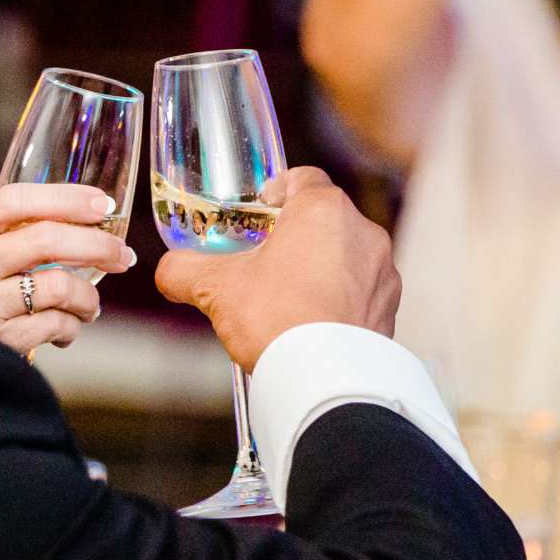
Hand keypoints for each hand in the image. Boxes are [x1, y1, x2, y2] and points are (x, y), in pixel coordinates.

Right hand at [0, 183, 134, 355]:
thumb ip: (7, 233)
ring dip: (89, 297)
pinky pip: (53, 326)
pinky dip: (71, 327)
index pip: (17, 200)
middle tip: (122, 255)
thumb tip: (83, 222)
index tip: (102, 203)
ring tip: (92, 305)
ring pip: (59, 287)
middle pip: (47, 240)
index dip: (65, 198)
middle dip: (98, 245)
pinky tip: (68, 328)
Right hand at [154, 168, 399, 373]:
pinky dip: (340, 300)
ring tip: (289, 298)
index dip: (278, 190)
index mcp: (323, 210)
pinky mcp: (389, 307)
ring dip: (321, 268)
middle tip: (266, 260)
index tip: (261, 209)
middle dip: (296, 236)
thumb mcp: (216, 289)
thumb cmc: (277, 320)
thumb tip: (170, 271)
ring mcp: (382, 271)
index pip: (303, 178)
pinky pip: (360, 292)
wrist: (325, 380)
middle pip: (325, 219)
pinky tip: (313, 323)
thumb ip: (184, 270)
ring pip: (346, 256)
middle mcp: (362, 232)